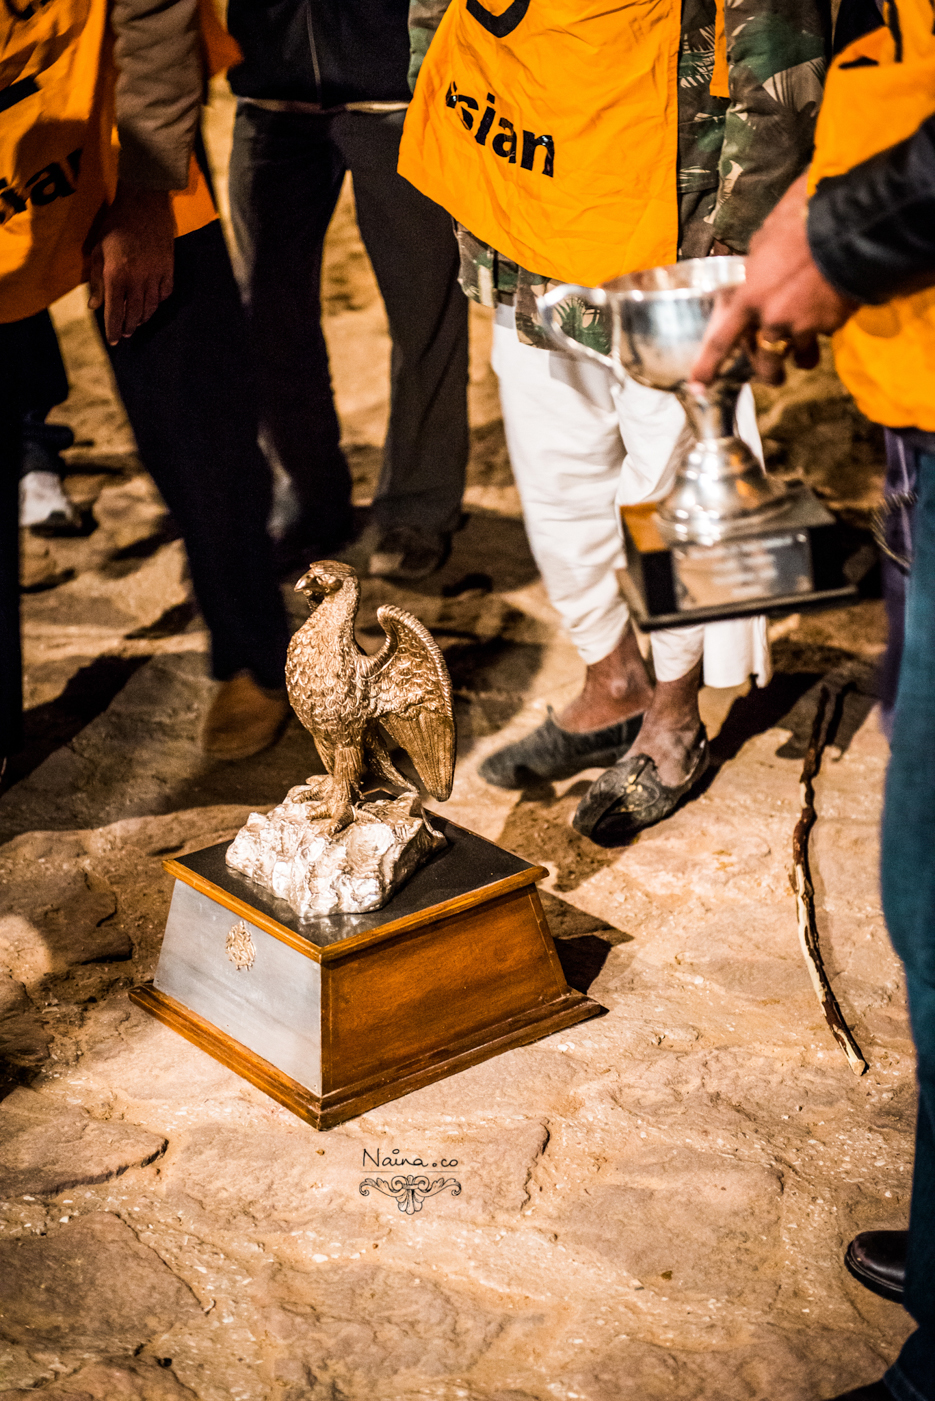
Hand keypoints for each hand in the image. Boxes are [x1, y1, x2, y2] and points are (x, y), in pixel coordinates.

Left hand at [87, 185, 174, 344]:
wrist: (143, 204)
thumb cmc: (116, 225)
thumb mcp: (98, 250)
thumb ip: (97, 280)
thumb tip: (95, 305)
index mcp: (116, 276)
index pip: (114, 312)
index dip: (113, 329)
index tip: (113, 341)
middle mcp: (137, 280)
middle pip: (134, 313)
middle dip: (129, 327)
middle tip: (125, 332)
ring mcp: (155, 275)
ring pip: (151, 307)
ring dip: (143, 318)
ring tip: (138, 323)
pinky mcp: (169, 269)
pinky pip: (165, 294)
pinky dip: (158, 302)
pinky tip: (152, 304)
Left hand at [691, 173, 858, 385]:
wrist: (848, 227)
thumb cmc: (801, 222)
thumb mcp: (766, 238)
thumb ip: (757, 263)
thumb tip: (757, 267)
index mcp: (750, 298)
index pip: (722, 340)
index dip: (708, 366)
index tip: (697, 387)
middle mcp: (774, 319)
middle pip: (766, 363)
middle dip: (769, 373)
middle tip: (772, 374)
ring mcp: (804, 326)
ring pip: (801, 357)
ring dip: (803, 358)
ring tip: (806, 355)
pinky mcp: (832, 324)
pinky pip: (825, 333)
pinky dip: (826, 326)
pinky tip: (832, 308)